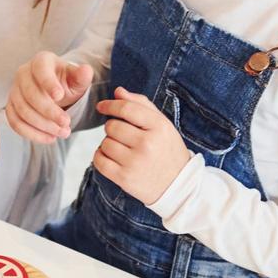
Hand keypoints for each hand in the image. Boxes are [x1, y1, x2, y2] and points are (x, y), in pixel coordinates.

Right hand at [6, 51, 94, 142]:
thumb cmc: (67, 83)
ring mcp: (14, 91)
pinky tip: (50, 138)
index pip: (40, 70)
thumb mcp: (77, 79)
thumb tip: (86, 70)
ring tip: (63, 133)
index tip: (60, 96)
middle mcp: (23, 73)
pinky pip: (15, 123)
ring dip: (43, 126)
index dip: (48, 83)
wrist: (55, 92)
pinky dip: (32, 134)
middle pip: (30, 95)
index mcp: (41, 61)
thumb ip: (83, 75)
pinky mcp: (11, 107)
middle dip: (49, 112)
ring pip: (22, 111)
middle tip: (67, 123)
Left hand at [92, 88, 190, 205]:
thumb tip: (118, 91)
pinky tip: (112, 157)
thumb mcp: (162, 124)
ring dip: (108, 143)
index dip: (110, 105)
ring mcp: (135, 162)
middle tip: (124, 136)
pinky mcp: (124, 178)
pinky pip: (99, 160)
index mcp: (159, 127)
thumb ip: (141, 104)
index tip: (102, 106)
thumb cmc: (167, 150)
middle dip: (113, 128)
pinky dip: (101, 156)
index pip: (126, 108)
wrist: (178, 185)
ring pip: (105, 143)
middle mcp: (147, 144)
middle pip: (112, 126)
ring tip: (122, 149)